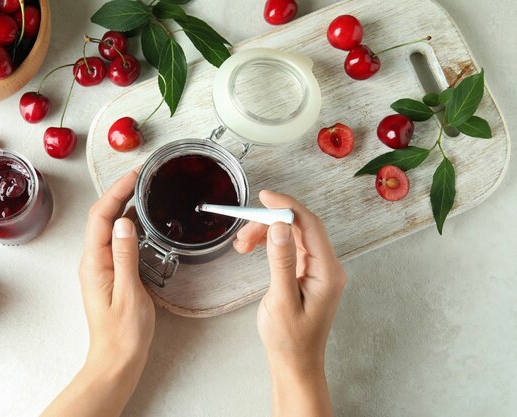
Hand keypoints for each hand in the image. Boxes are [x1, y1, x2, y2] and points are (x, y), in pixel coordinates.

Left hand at [79, 169, 154, 371]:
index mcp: (94, 263)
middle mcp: (93, 262)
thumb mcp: (129, 292)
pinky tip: (139, 222)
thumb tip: (125, 222)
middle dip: (118, 193)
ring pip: (107, 228)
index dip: (116, 192)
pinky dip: (126, 225)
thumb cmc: (123, 333)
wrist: (117, 360)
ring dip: (121, 206)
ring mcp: (99, 268)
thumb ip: (125, 256)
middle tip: (140, 177)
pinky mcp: (109, 274)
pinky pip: (114, 241)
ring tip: (141, 192)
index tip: (134, 176)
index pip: (101, 217)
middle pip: (101, 217)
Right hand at [234, 190, 345, 416]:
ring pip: (292, 236)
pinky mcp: (307, 274)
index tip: (264, 197)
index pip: (309, 225)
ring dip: (267, 234)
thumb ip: (281, 262)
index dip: (287, 206)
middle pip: (299, 227)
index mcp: (327, 271)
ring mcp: (318, 270)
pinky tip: (253, 248)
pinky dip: (271, 244)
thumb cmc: (290, 340)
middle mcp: (327, 267)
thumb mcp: (281, 300)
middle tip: (243, 232)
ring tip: (241, 245)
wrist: (295, 364)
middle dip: (269, 223)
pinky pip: (290, 248)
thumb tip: (278, 227)